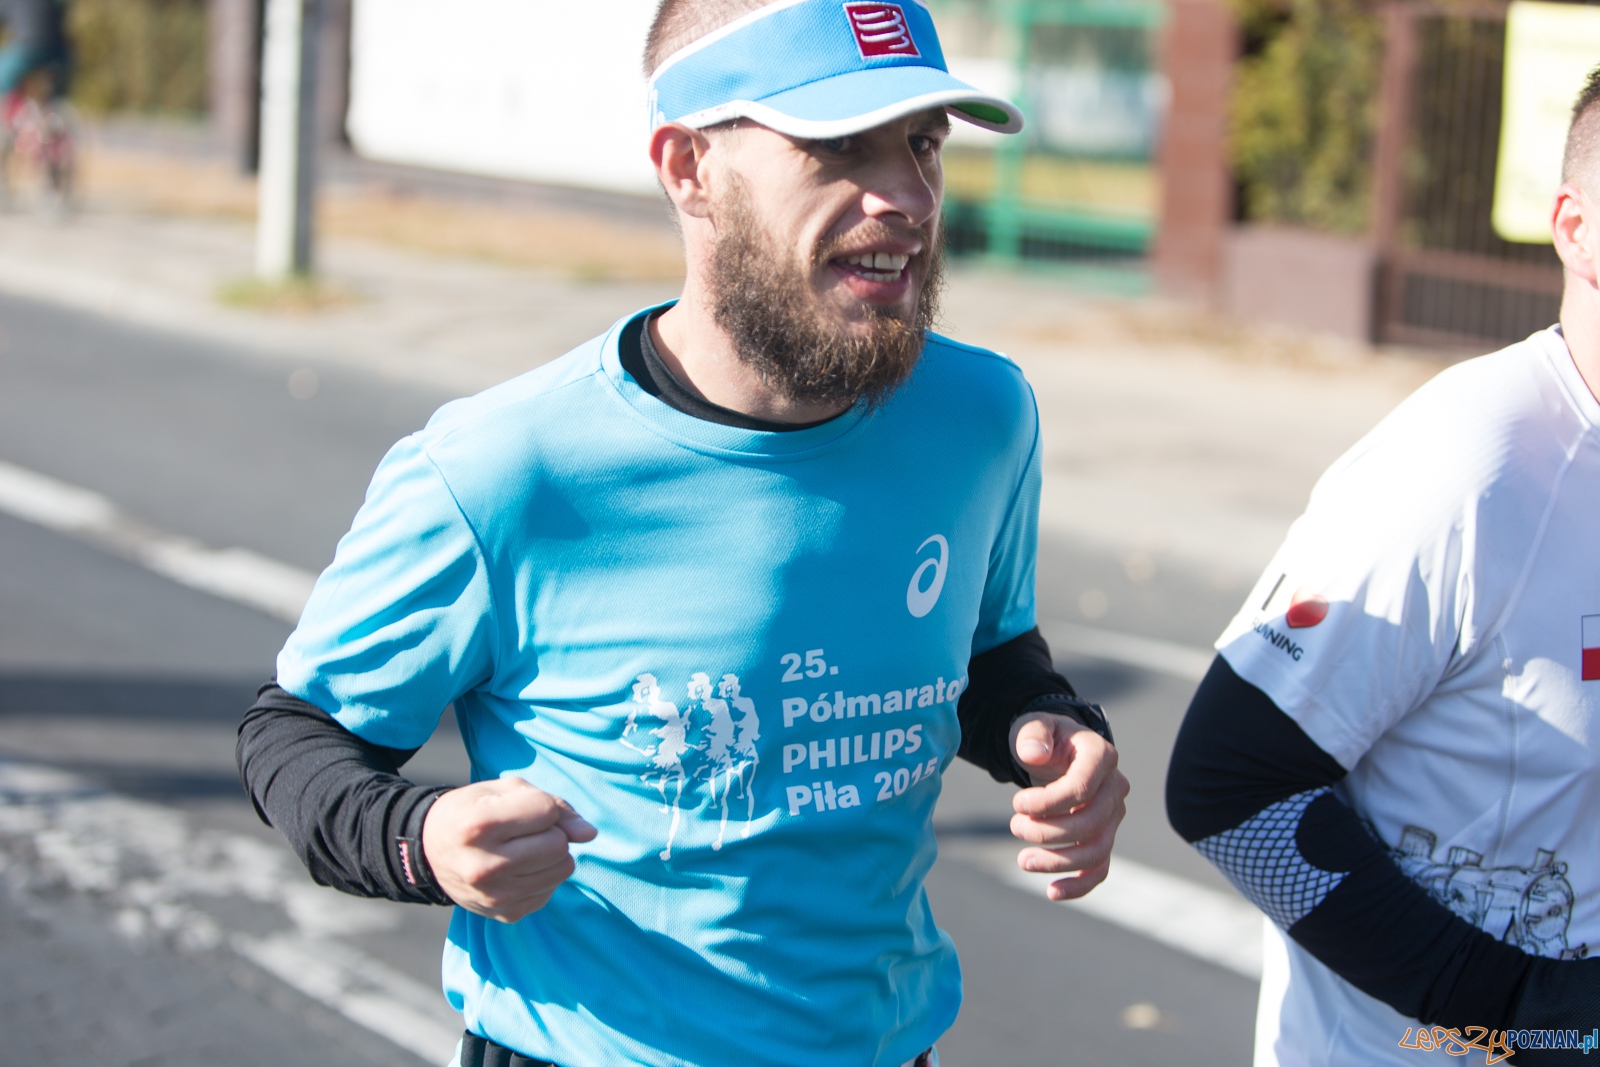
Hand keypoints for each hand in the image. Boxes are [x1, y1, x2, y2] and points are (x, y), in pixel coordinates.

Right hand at [421, 776, 597, 922]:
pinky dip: (542, 876)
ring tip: (522, 848)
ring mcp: (495, 896)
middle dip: (550, 832)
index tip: (521, 808)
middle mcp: (484, 866)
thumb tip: (589, 834)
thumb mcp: (505, 791)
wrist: (430, 851)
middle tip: (524, 831)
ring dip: (551, 854)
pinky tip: (517, 869)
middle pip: (557, 844)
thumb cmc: (473, 810)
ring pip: (562, 868)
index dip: (541, 806)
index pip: (546, 812)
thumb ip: (554, 805)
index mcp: (478, 825)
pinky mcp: (506, 914)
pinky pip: (552, 889)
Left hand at [1008, 713, 1128, 901]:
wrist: (1057, 750)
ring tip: (1023, 860)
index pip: (1081, 789)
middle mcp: (1115, 787)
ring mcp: (1113, 815)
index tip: (1016, 804)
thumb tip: (1034, 754)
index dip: (1047, 803)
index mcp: (1101, 756)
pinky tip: (1052, 892)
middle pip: (1090, 824)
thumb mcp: (1033, 725)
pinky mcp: (1104, 835)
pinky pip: (1100, 868)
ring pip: (1096, 851)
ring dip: (1058, 862)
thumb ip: (1032, 735)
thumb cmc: (1044, 738)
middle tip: (1014, 826)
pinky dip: (1079, 884)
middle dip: (1047, 833)